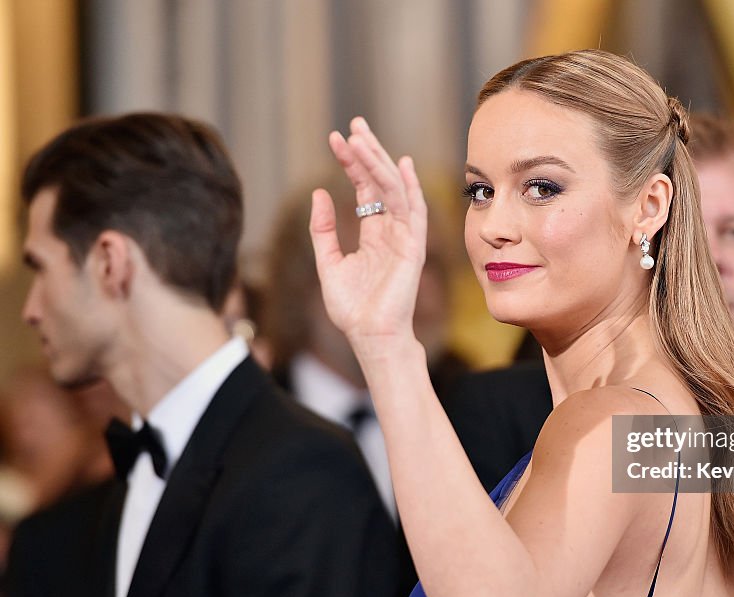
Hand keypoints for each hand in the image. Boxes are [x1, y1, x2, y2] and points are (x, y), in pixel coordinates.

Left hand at [309, 117, 426, 350]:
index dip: (351, 164)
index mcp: (373, 235)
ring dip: (380, 162)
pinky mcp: (413, 247)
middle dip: (368, 152)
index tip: (335, 139)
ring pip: (395, 190)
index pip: (364, 190)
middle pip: (381, 183)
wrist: (370, 336)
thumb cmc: (352, 309)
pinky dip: (410, 187)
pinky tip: (402, 164)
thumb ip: (324, 230)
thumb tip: (319, 192)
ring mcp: (404, 238)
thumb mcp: (328, 263)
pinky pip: (414, 211)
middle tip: (354, 123)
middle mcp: (391, 231)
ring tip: (362, 137)